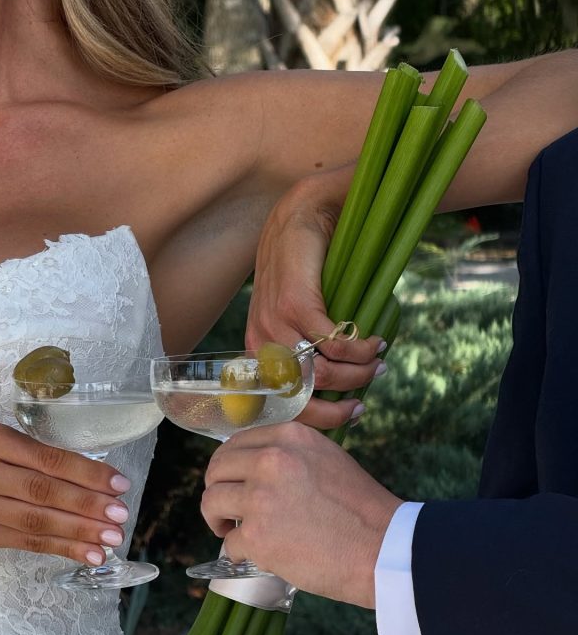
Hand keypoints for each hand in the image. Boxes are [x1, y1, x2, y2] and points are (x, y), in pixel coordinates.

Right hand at [0, 419, 130, 564]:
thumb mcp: (0, 446)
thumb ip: (39, 458)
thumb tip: (102, 484)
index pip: (45, 457)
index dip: (85, 473)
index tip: (118, 484)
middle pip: (40, 491)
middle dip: (86, 505)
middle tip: (120, 516)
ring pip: (34, 521)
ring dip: (78, 532)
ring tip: (110, 539)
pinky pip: (25, 542)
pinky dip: (61, 548)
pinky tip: (87, 553)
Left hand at [201, 422, 401, 607]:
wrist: (383, 548)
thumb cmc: (360, 509)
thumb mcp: (326, 458)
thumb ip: (288, 455)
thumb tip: (250, 466)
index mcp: (288, 437)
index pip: (234, 443)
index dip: (228, 466)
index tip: (232, 482)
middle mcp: (270, 460)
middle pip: (216, 470)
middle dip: (217, 490)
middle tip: (227, 510)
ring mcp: (260, 498)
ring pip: (212, 502)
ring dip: (217, 520)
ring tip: (232, 531)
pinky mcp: (257, 535)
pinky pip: (229, 542)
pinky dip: (239, 552)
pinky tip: (256, 555)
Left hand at [248, 172, 386, 430]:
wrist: (301, 216)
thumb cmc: (304, 272)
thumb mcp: (294, 317)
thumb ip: (306, 350)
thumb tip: (338, 389)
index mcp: (257, 352)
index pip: (280, 404)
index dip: (317, 418)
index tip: (350, 413)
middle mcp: (260, 343)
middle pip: (302, 398)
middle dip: (338, 408)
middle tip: (365, 399)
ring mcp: (275, 326)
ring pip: (322, 373)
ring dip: (357, 374)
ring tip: (377, 362)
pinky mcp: (295, 306)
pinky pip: (333, 344)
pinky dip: (359, 349)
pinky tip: (374, 342)